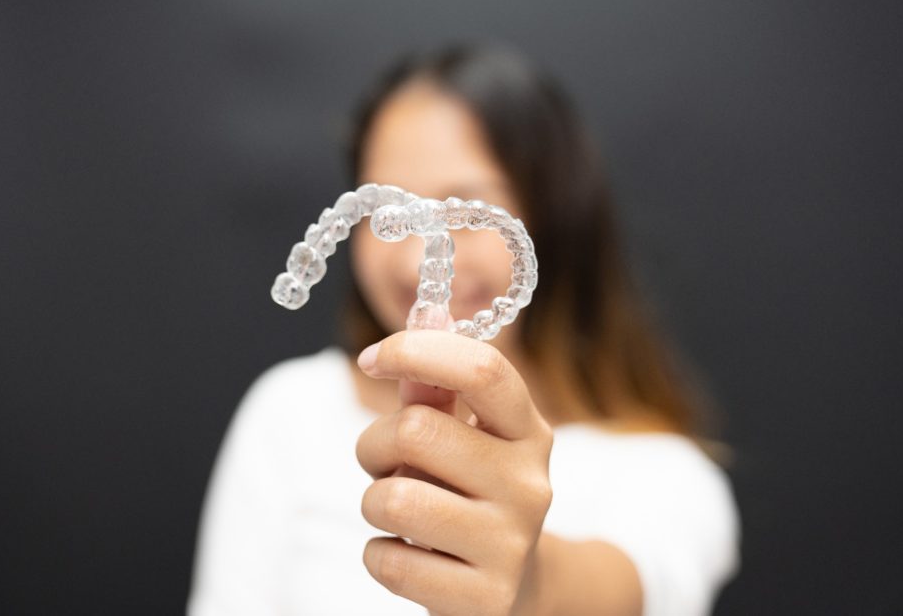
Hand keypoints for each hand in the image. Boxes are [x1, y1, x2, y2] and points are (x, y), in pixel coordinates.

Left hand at [355, 330, 554, 615]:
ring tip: (397, 509)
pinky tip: (406, 554)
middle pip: (416, 430)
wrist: (513, 589)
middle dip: (373, 444)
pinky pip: (388, 561)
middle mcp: (530, 484)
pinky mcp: (484, 599)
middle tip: (382, 462)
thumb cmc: (472, 495)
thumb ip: (437, 387)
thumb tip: (425, 313)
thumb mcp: (464, 439)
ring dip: (374, 501)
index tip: (372, 358)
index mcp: (528, 432)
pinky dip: (377, 554)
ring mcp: (511, 545)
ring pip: (394, 499)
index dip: (417, 350)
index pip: (481, 369)